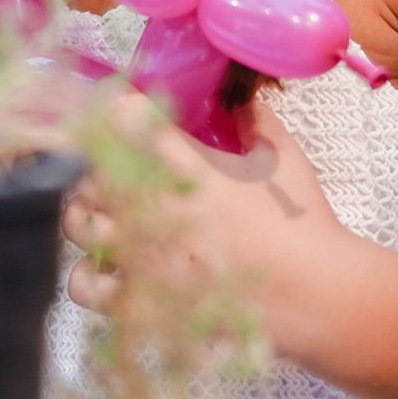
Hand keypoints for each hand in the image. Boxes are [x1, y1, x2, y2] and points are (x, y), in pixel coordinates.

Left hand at [64, 94, 352, 354]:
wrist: (322, 297)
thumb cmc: (304, 226)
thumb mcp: (282, 159)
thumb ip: (255, 121)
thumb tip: (239, 98)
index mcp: (185, 165)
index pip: (121, 115)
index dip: (116, 108)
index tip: (123, 111)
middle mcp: (155, 207)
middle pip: (85, 168)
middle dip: (94, 164)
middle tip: (114, 168)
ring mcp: (144, 256)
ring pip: (76, 223)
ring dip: (86, 215)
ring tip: (107, 217)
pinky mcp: (144, 300)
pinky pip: (83, 284)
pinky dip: (89, 276)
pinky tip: (110, 268)